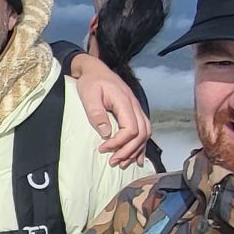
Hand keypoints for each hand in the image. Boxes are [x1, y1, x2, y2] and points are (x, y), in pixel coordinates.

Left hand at [69, 52, 150, 166]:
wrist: (96, 70)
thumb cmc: (91, 82)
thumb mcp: (89, 95)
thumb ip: (97, 114)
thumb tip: (106, 133)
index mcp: (124, 102)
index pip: (131, 128)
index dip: (119, 142)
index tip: (103, 149)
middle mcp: (135, 106)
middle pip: (141, 134)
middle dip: (128, 151)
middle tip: (113, 161)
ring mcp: (136, 109)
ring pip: (145, 134)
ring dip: (135, 151)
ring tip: (122, 163)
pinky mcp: (134, 112)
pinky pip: (143, 131)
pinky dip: (140, 146)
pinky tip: (136, 158)